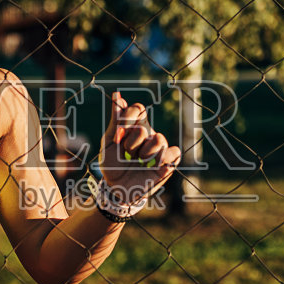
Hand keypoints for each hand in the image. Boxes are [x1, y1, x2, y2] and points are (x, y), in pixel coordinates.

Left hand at [98, 91, 180, 205]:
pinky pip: (174, 153)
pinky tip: (153, 165)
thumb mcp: (109, 142)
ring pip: (159, 139)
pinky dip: (163, 159)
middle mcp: (149, 135)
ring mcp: (159, 148)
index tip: (119, 133)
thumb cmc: (112, 165)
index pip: (138, 109)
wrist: (117, 189)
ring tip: (139, 161)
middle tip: (127, 152)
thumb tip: (117, 95)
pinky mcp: (168, 163)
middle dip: (131, 141)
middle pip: (144, 126)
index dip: (128, 117)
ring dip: (145, 153)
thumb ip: (115, 121)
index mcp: (135, 127)